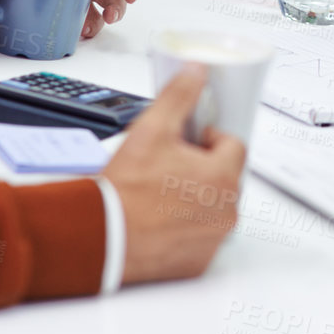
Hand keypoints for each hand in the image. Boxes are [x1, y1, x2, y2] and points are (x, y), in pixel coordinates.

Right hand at [103, 65, 246, 284]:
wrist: (101, 237)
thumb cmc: (126, 189)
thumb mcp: (151, 129)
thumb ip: (179, 95)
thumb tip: (196, 71)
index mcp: (223, 176)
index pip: (232, 145)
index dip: (208, 139)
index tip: (187, 142)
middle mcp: (226, 212)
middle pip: (223, 177)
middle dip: (201, 169)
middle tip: (167, 168)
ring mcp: (213, 240)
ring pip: (213, 207)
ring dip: (195, 198)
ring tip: (160, 194)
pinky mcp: (197, 262)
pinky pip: (199, 237)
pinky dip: (185, 228)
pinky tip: (159, 221)